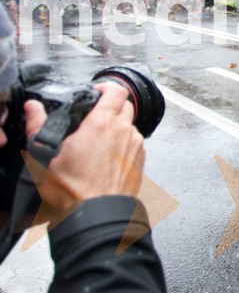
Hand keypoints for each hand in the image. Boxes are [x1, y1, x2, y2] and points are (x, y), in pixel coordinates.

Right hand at [23, 82, 144, 212]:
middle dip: (112, 106)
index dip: (106, 87)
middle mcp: (124, 131)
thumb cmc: (72, 189)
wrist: (96, 214)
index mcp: (102, 124)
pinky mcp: (141, 160)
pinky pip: (135, 143)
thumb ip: (38, 126)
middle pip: (125, 105)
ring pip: (131, 125)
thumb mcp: (45, 156)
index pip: (116, 90)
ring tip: (99, 141)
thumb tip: (33, 108)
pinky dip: (124, 144)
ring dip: (118, 126)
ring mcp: (136, 145)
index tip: (95, 92)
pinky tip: (108, 157)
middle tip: (94, 116)